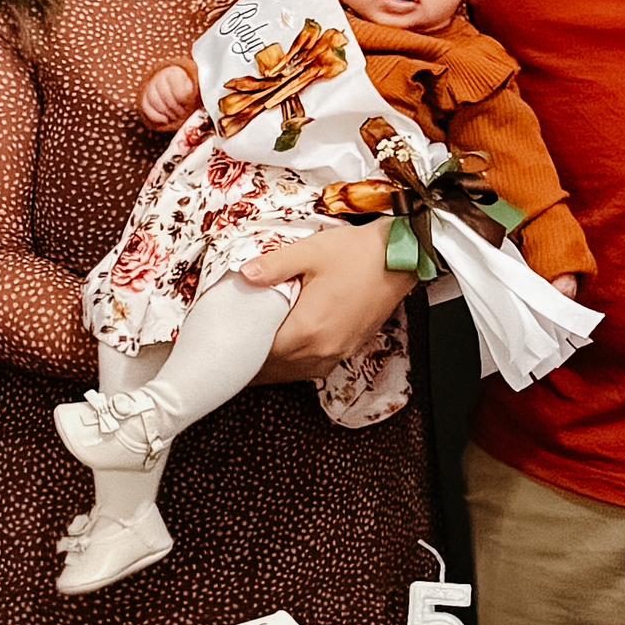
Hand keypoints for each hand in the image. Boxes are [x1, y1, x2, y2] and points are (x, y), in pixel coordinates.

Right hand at [136, 60, 199, 131]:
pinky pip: (147, 108)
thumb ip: (200, 92)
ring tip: (176, 117)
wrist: (173, 85)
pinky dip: (157, 117)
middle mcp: (160, 77)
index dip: (186, 103)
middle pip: (167, 98)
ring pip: (156, 102)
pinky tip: (165, 120)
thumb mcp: (197, 87)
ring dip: (167, 114)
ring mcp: (150, 86)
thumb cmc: (189, 88)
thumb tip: (209, 99)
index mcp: (176, 73)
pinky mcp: (143, 97)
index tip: (190, 106)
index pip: (180, 92)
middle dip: (177, 110)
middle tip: (184, 115)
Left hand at [242, 222, 409, 380]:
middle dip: (251, 361)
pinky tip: (283, 352)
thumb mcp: (310, 251)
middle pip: (274, 369)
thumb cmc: (359, 253)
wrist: (400, 257)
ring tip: (250, 354)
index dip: (239, 349)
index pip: (261, 353)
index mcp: (308, 328)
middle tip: (229, 350)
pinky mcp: (347, 350)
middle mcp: (323, 349)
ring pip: (292, 373)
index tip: (223, 342)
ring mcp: (337, 353)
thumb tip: (244, 275)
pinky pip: (311, 369)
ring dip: (271, 367)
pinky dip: (292, 365)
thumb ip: (273, 266)